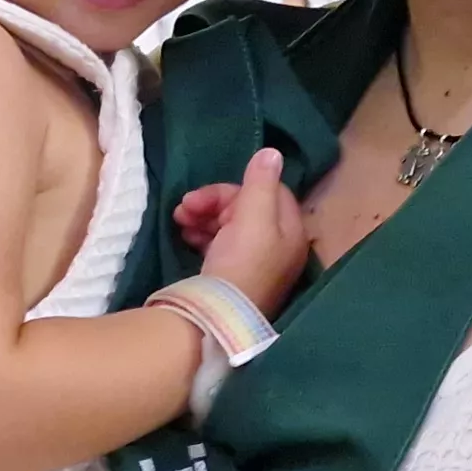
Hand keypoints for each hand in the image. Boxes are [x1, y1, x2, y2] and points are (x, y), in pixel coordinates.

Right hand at [192, 148, 310, 313]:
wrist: (216, 318)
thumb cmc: (240, 264)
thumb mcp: (253, 218)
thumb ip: (261, 183)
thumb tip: (272, 152)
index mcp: (291, 231)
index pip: (270, 191)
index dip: (238, 187)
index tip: (208, 194)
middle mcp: (280, 247)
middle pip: (249, 208)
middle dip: (215, 202)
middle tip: (185, 207)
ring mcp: (258, 264)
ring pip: (232, 225)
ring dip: (205, 216)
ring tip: (180, 221)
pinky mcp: (236, 277)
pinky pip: (222, 244)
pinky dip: (204, 235)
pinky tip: (186, 237)